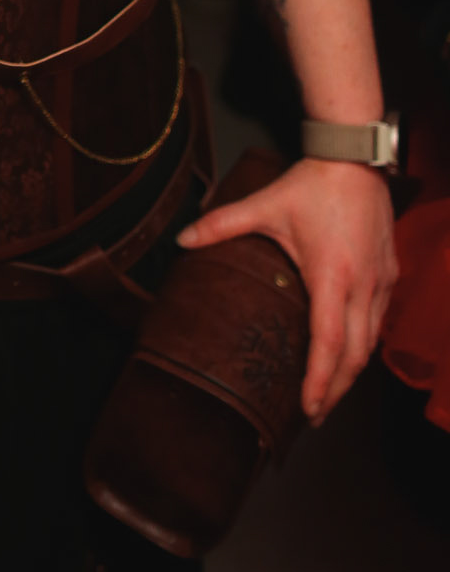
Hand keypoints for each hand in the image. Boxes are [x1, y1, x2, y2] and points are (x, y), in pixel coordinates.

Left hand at [176, 157, 396, 424]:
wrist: (354, 158)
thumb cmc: (311, 184)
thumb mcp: (263, 204)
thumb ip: (221, 224)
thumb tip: (182, 239)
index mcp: (331, 275)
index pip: (329, 342)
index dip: (321, 380)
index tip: (309, 408)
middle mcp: (361, 285)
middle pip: (356, 355)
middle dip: (337, 389)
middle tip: (315, 414)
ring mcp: (380, 281)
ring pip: (372, 341)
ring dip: (352, 370)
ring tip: (331, 392)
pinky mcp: (389, 274)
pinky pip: (379, 320)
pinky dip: (364, 343)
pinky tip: (349, 352)